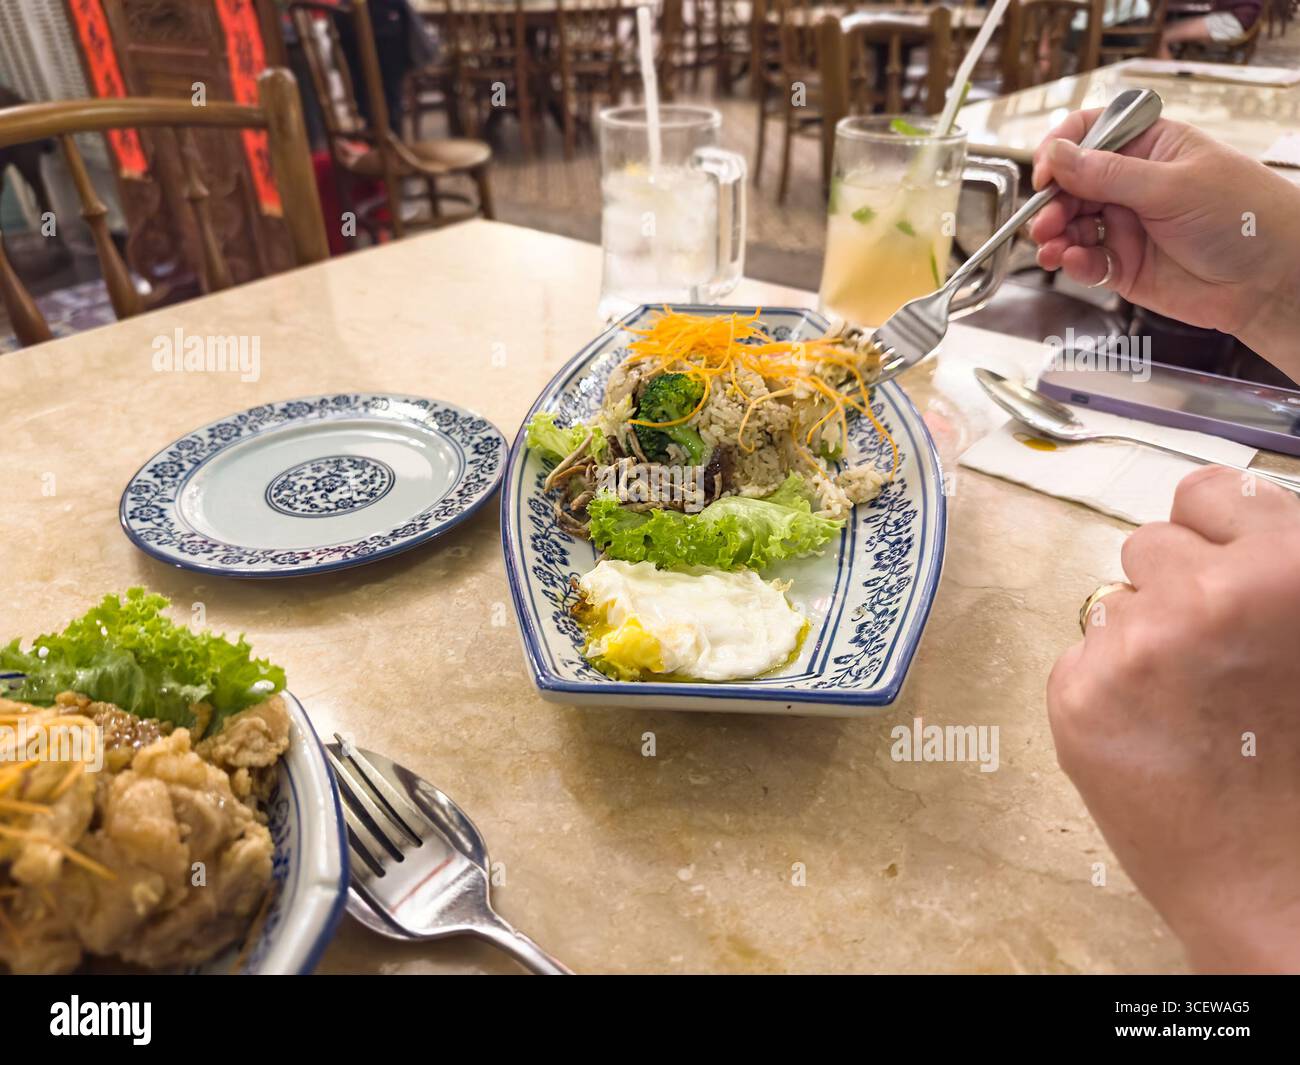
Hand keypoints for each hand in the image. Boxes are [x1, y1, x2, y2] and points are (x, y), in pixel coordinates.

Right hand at [1030, 111, 1299, 377]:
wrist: (1270, 280)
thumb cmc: (1243, 217)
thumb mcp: (1173, 186)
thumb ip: (1110, 174)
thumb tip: (1058, 155)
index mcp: (1149, 147)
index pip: (1090, 133)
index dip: (1061, 150)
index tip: (1045, 174)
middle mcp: (1133, 184)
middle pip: (1071, 184)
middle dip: (1052, 202)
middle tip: (1046, 222)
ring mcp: (1126, 225)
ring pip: (1072, 225)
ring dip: (1055, 236)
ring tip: (1052, 248)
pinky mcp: (1123, 266)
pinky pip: (1085, 262)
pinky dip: (1073, 263)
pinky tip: (1074, 264)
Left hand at [1047, 467, 1299, 972]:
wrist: (1283, 884)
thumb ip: (1271, 567)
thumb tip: (1223, 522)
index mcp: (1287, 566)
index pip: (1205, 492)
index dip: (1215, 536)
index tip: (1226, 578)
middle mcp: (1206, 594)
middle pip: (1147, 545)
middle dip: (1172, 588)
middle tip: (1212, 657)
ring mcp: (1133, 646)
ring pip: (1110, 604)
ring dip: (1138, 638)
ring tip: (1189, 705)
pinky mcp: (1077, 696)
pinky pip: (1079, 657)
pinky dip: (1105, 687)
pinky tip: (1152, 735)